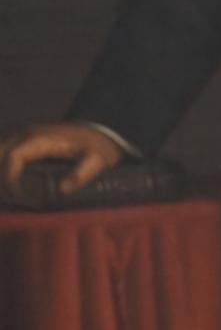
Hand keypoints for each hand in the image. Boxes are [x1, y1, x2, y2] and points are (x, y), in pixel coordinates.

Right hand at [0, 123, 123, 205]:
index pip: (13, 157)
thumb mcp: (97, 160)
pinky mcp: (25, 143)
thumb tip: (62, 189)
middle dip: (1, 177)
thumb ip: (82, 173)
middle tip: (10, 199)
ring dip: (2, 174)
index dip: (10, 179)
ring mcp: (24, 137)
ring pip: (0, 152)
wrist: (101, 130)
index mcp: (41, 139)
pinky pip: (6, 155)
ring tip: (10, 196)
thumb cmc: (97, 145)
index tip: (19, 198)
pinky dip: (4, 169)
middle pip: (0, 153)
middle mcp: (27, 135)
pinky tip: (10, 189)